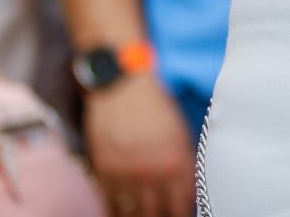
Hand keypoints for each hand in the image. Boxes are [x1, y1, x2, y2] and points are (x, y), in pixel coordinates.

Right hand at [85, 75, 196, 216]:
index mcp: (177, 163)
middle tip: (162, 216)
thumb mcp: (181, 133)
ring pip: (132, 214)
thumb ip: (183, 164)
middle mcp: (152, 173)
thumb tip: (186, 192)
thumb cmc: (156, 106)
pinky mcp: (103, 172)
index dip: (181, 214)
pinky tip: (121, 213)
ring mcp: (126, 175)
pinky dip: (116, 212)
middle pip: (157, 215)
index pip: (182, 205)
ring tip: (143, 216)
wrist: (122, 86)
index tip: (180, 215)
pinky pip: (110, 204)